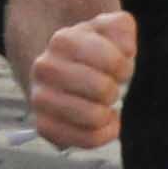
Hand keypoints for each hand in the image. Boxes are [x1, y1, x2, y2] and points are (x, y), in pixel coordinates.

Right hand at [25, 10, 134, 149]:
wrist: (64, 70)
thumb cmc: (93, 51)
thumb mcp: (108, 29)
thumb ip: (122, 28)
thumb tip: (127, 50)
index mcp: (63, 40)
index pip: (112, 61)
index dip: (124, 68)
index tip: (118, 68)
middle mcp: (45, 68)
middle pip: (103, 90)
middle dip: (113, 90)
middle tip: (107, 87)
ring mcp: (40, 98)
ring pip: (94, 118)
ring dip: (107, 113)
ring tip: (102, 104)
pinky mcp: (43, 126)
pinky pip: (86, 140)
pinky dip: (102, 134)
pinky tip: (102, 122)